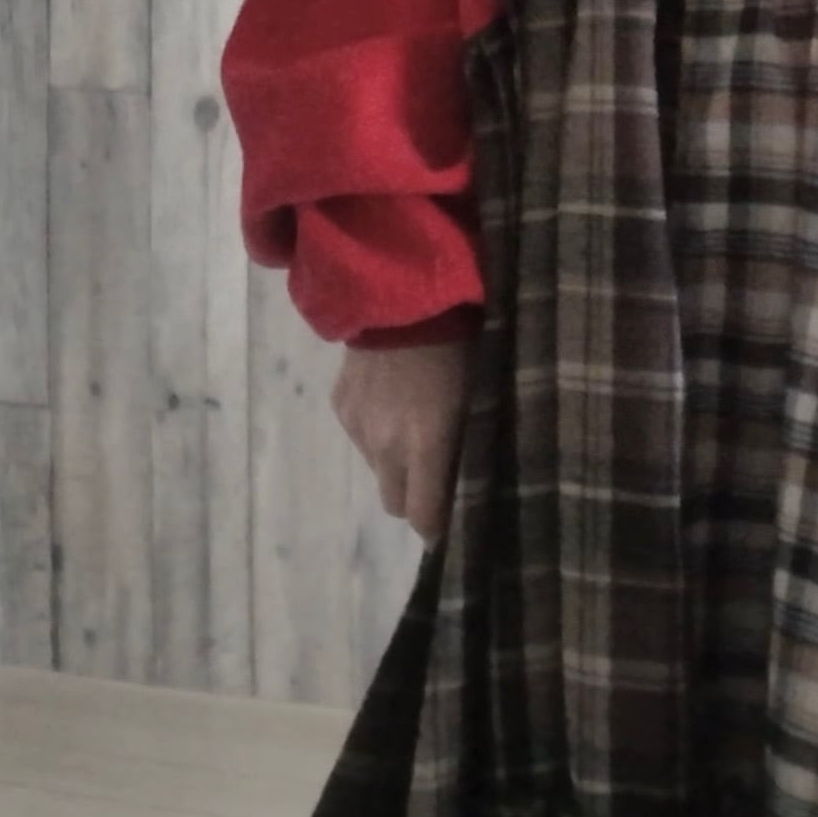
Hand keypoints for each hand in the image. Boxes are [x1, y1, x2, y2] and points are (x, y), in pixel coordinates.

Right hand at [333, 337, 473, 547]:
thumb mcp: (477, 395)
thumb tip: (471, 481)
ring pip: (376, 468)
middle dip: (414, 498)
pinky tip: (393, 397)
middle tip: (436, 475)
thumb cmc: (460, 342)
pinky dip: (376, 430)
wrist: (402, 292)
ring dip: (395, 460)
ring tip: (415, 423)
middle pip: (394, 502)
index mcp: (423, 444)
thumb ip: (467, 444)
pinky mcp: (340, 404)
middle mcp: (384, 445)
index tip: (449, 521)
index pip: (421, 515)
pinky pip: (360, 436)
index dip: (435, 524)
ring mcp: (357, 425)